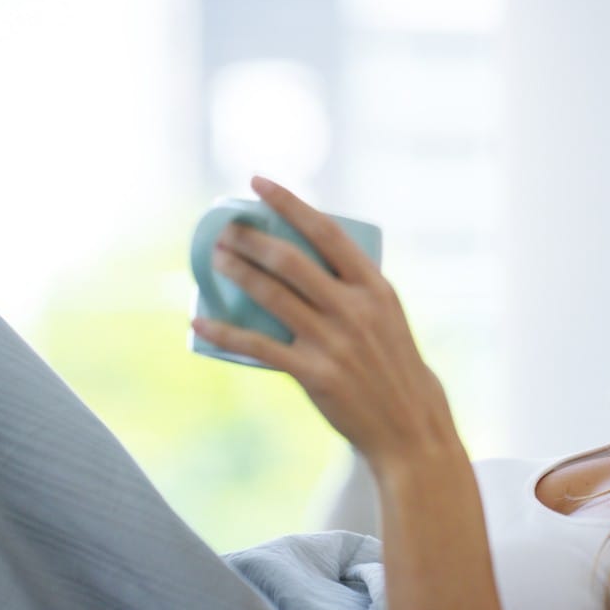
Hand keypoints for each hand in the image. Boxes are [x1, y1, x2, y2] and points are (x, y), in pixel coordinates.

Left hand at [191, 176, 458, 468]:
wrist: (410, 427)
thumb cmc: (395, 369)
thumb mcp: (388, 318)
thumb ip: (354, 291)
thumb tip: (305, 265)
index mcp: (376, 288)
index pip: (327, 232)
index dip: (289, 203)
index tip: (259, 183)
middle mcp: (355, 309)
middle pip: (291, 260)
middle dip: (251, 238)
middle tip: (225, 228)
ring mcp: (334, 341)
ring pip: (272, 296)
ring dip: (236, 273)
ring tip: (214, 259)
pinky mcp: (315, 374)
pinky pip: (259, 347)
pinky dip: (225, 332)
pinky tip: (200, 321)